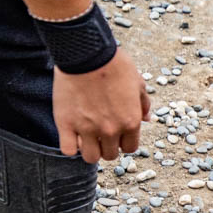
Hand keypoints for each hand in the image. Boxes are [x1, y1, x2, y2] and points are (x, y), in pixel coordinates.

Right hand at [51, 48, 150, 162]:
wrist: (87, 54)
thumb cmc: (114, 65)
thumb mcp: (138, 83)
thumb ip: (143, 104)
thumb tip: (147, 119)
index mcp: (131, 122)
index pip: (130, 148)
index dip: (124, 142)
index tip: (117, 134)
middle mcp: (111, 130)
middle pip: (110, 155)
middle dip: (107, 146)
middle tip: (100, 134)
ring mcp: (87, 129)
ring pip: (91, 157)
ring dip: (90, 150)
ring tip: (86, 138)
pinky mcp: (66, 124)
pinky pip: (67, 150)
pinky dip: (70, 146)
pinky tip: (72, 136)